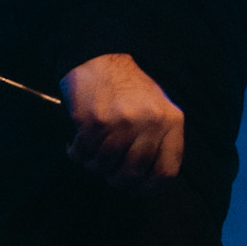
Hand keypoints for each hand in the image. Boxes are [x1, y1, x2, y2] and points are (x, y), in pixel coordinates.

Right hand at [60, 53, 184, 189]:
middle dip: (116, 179)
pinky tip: (75, 143)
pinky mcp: (94, 121)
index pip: (166, 172)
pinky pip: (83, 154)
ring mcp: (122, 123)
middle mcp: (149, 124)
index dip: (148, 188)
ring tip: (91, 152)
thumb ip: (160, 141)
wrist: (101, 56)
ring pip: (103, 167)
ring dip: (93, 165)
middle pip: (132, 174)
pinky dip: (76, 153)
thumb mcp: (158, 109)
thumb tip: (148, 182)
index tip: (134, 189)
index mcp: (171, 122)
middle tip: (107, 170)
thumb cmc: (129, 88)